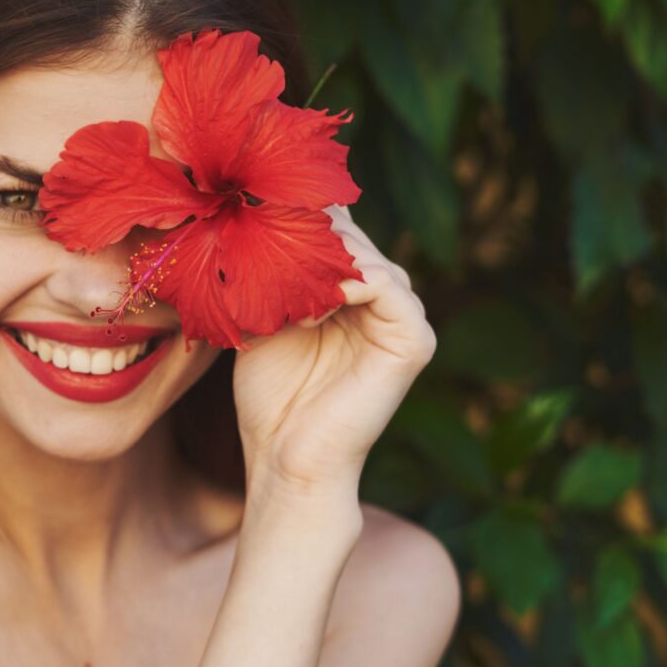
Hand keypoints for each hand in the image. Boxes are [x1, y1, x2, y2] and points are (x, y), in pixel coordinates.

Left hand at [232, 204, 436, 514]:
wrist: (285, 458)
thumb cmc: (271, 396)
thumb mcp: (264, 318)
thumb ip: (275, 273)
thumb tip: (255, 214)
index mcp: (353, 292)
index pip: (336, 231)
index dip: (298, 215)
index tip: (253, 208)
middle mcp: (384, 298)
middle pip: (351, 236)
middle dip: (305, 232)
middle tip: (261, 235)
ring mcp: (404, 318)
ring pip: (367, 255)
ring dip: (319, 259)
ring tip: (277, 276)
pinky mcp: (414, 340)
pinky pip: (387, 286)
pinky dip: (346, 284)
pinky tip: (308, 307)